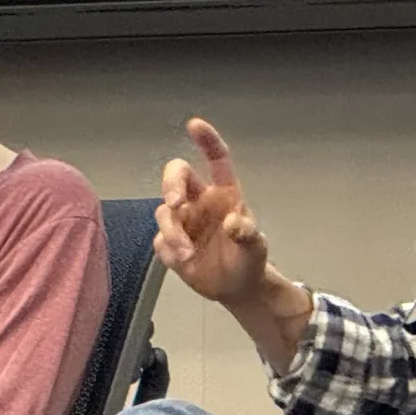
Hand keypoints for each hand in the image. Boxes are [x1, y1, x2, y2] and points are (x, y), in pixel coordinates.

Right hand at [154, 118, 271, 305]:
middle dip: (171, 183)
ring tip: (187, 255)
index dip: (206, 141)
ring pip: (163, 212)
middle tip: (175, 202)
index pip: (216, 159)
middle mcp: (199, 200)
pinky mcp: (169, 242)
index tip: (195, 125)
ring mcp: (182, 221)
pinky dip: (169, 250)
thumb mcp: (255, 248)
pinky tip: (183, 263)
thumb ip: (247, 234)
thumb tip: (233, 224)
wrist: (236, 289)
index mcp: (224, 193)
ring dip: (173, 232)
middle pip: (176, 175)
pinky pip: (159, 240)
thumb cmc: (248, 259)